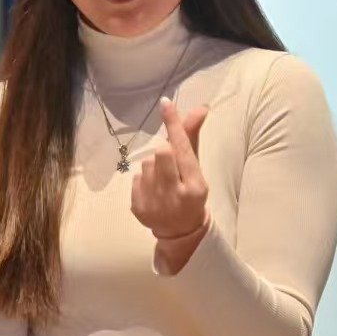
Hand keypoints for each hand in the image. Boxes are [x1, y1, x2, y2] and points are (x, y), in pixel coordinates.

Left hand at [131, 98, 209, 240]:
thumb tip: (200, 108)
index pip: (183, 148)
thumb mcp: (196, 169)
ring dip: (153, 168)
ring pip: (146, 163)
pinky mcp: (138, 207)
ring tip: (163, 183)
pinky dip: (144, 181)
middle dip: (164, 153)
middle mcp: (175, 195)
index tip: (165, 103)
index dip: (174, 125)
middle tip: (170, 166)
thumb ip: (192, 138)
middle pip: (160, 152)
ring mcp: (155, 202)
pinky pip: (136, 177)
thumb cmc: (190, 192)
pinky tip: (153, 193)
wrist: (180, 231)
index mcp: (195, 185)